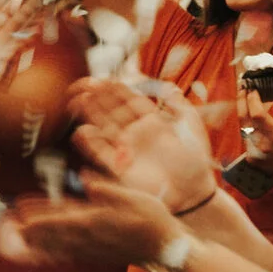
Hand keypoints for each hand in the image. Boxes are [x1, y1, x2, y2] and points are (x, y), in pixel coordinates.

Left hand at [11, 173, 177, 265]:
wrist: (166, 251)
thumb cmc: (153, 220)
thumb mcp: (133, 197)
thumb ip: (106, 189)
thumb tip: (83, 177)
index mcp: (95, 220)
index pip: (59, 217)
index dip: (37, 214)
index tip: (18, 210)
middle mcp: (88, 237)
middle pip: (51, 233)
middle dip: (30, 228)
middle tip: (8, 224)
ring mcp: (91, 249)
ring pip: (57, 244)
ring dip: (37, 240)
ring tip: (18, 235)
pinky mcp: (96, 255)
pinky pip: (68, 253)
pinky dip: (52, 251)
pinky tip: (42, 250)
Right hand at [68, 78, 216, 211]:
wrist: (191, 192)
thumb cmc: (195, 161)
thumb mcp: (191, 127)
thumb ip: (180, 105)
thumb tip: (170, 87)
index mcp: (151, 122)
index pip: (128, 100)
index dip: (114, 89)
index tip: (102, 79)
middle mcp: (135, 134)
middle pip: (110, 111)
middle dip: (95, 97)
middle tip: (82, 85)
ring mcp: (126, 150)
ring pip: (101, 127)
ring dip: (88, 115)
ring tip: (76, 101)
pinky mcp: (119, 168)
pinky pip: (99, 153)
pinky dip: (89, 143)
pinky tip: (82, 131)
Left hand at [236, 88, 272, 183]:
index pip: (257, 115)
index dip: (252, 99)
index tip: (252, 88)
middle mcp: (263, 147)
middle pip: (245, 120)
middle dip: (242, 101)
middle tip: (243, 88)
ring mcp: (255, 155)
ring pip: (243, 128)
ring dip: (244, 113)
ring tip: (247, 99)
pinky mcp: (252, 159)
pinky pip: (246, 138)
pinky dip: (249, 126)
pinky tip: (251, 117)